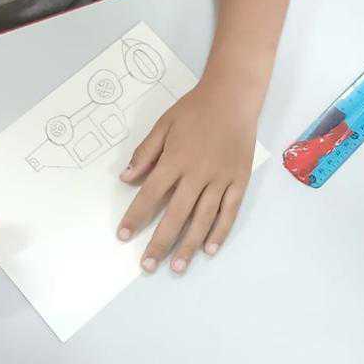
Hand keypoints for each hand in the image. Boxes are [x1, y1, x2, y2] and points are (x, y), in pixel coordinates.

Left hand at [117, 81, 256, 275]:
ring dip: (188, 245)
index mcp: (175, 159)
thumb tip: (126, 178)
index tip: (123, 235)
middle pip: (175, 215)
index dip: (135, 217)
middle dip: (160, 243)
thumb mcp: (163, 125)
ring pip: (203, 219)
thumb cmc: (195, 109)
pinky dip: (220, 232)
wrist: (233, 97)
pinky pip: (229, 211)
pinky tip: (209, 249)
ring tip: (177, 267)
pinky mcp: (239, 180)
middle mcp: (198, 173)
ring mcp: (221, 179)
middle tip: (147, 265)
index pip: (150, 194)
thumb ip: (145, 153)